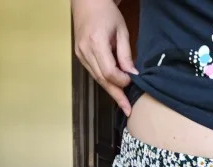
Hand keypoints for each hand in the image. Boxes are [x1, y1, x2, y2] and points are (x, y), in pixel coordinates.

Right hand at [72, 0, 137, 115]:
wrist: (87, 2)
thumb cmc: (106, 13)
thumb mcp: (121, 30)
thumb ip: (125, 54)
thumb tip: (132, 74)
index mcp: (96, 42)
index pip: (109, 72)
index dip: (122, 81)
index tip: (132, 81)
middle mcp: (85, 51)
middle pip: (102, 80)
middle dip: (117, 95)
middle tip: (128, 109)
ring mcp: (81, 55)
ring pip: (97, 79)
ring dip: (111, 91)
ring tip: (123, 103)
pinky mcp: (80, 56)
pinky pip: (94, 73)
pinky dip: (105, 82)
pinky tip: (114, 89)